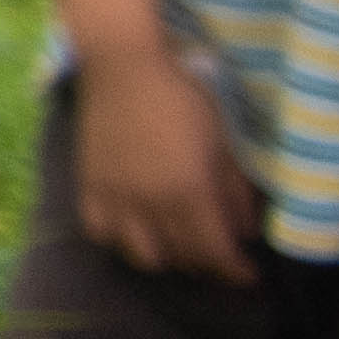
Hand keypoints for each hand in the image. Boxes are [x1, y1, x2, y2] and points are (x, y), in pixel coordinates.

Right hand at [76, 46, 262, 281]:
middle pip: (183, 258)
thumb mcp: (224, 142)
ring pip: (142, 255)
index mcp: (189, 192)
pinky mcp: (88, 185)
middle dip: (208, 262)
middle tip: (219, 251)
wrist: (124, 64)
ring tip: (177, 241)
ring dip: (166, 255)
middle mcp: (150, 203)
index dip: (236, 271)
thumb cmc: (183, 96)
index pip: (216, 253)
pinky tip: (135, 225)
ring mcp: (115, 197)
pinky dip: (121, 238)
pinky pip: (101, 232)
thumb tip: (246, 231)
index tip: (250, 274)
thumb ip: (236, 191)